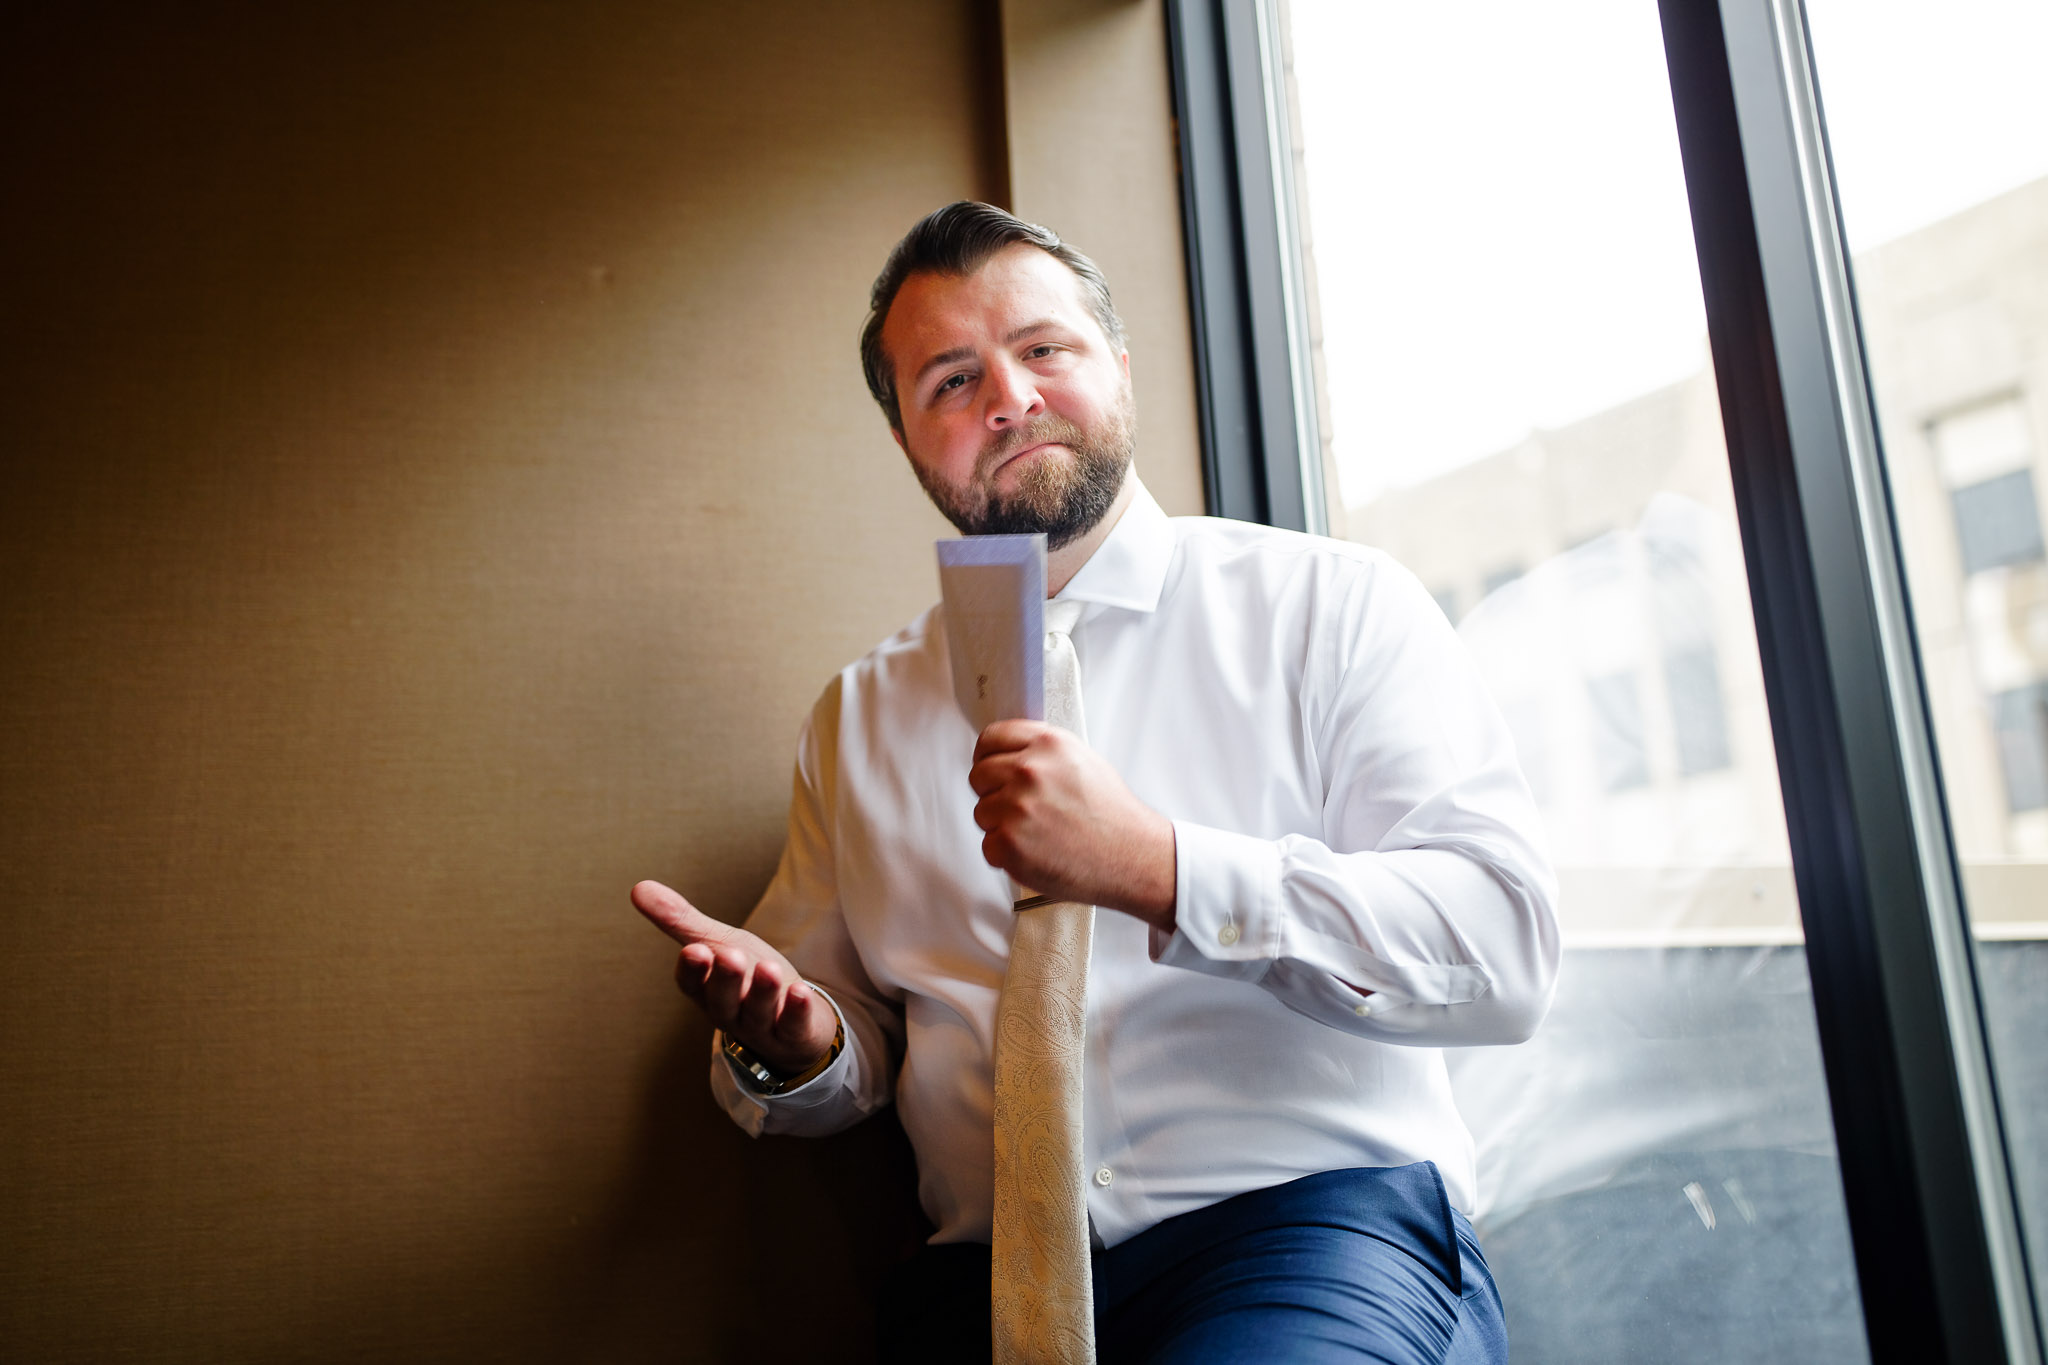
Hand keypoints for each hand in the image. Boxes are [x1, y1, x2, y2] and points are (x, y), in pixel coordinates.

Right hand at [631, 880, 840, 1076]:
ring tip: (768, 969)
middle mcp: (730, 1012)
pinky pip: (794, 1028)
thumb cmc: (749, 977)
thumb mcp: (718, 944)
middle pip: (723, 1001)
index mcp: (707, 990)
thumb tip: (637, 887)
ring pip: (758, 1013)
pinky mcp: (794, 1036)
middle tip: (729, 955)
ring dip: (763, 992)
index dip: (693, 970)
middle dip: (725, 980)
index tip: (694, 950)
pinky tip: (801, 991)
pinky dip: (797, 1011)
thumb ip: (681, 921)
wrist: (791, 1021)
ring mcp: (762, 1028)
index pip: (692, 984)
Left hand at [968, 720, 1176, 929]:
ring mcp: (1017, 807)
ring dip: (1001, 826)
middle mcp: (1029, 771)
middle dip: (993, 793)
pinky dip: (1007, 855)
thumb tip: (1012, 754)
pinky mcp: (1009, 843)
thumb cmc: (1112, 815)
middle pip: (979, 775)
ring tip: (1037, 834)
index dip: (988, 756)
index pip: (991, 738)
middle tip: (1020, 810)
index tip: (991, 768)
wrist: (1132, 856)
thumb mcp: (1083, 761)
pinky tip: (1036, 853)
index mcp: (1047, 744)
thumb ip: (1043, 752)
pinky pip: (988, 846)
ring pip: (982, 813)